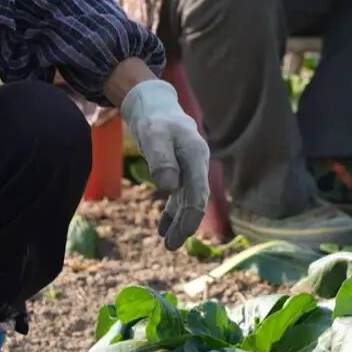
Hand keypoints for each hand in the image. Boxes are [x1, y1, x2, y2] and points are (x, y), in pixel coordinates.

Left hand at [121, 80, 209, 249]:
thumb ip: (162, 161)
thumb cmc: (154, 119)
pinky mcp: (180, 169)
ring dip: (179, 221)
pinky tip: (163, 226)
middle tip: (171, 246)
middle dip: (185, 224)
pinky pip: (179, 194)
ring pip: (187, 199)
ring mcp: (190, 168)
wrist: (155, 104)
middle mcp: (197, 164)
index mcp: (196, 156)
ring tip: (168, 242)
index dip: (190, 217)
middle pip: (195, 200)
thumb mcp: (154, 136)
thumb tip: (170, 189)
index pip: (198, 193)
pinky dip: (172, 210)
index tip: (180, 235)